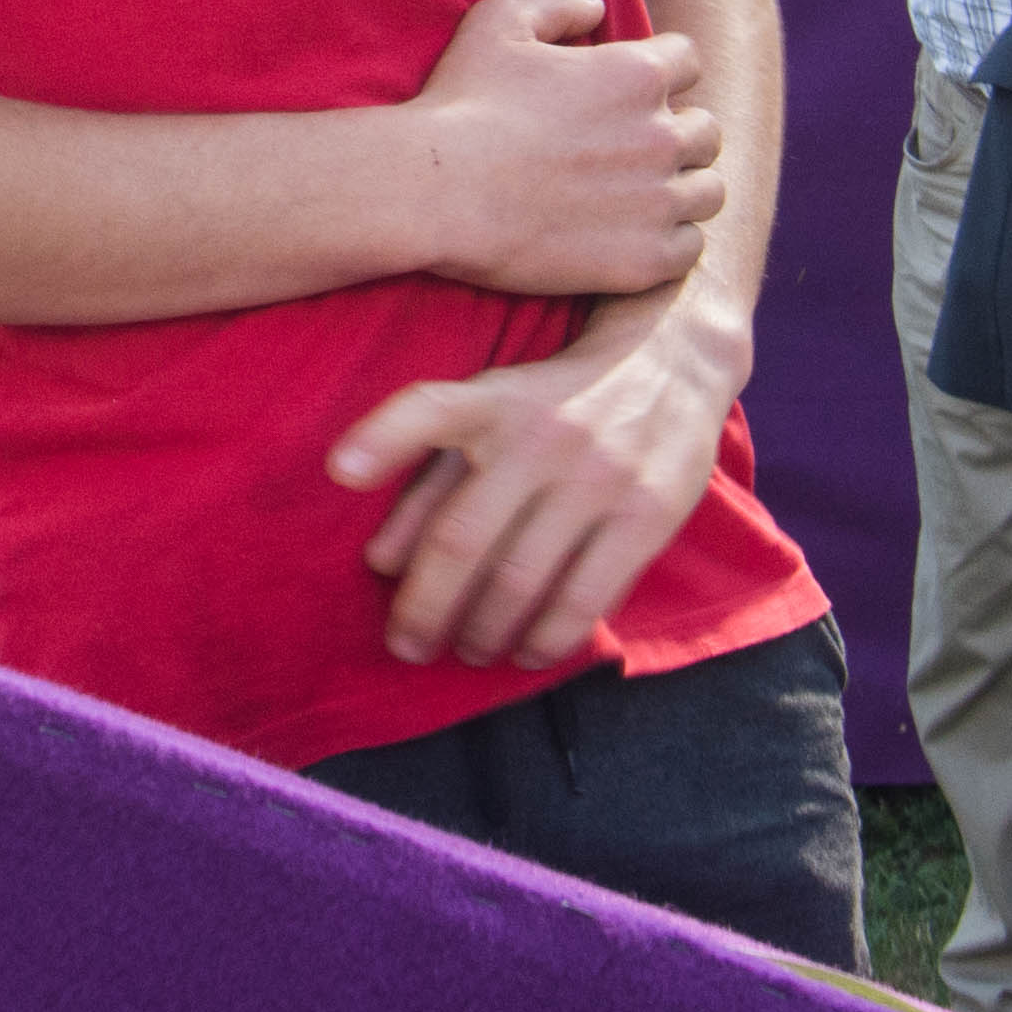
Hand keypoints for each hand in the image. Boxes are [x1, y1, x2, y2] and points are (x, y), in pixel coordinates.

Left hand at [329, 312, 744, 668]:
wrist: (670, 360)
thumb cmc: (554, 400)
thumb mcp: (489, 413)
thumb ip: (430, 481)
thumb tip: (381, 561)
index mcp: (494, 401)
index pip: (431, 409)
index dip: (382, 437)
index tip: (340, 469)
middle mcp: (544, 436)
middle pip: (465, 538)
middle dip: (426, 606)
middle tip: (407, 645)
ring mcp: (601, 477)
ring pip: (523, 581)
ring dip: (484, 632)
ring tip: (469, 649)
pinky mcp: (650, 514)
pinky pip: (588, 598)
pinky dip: (548, 637)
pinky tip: (528, 651)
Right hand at [396, 0, 723, 297]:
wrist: (438, 192)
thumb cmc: (463, 104)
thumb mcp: (497, 25)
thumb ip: (555, 3)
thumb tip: (596, 6)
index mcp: (638, 74)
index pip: (689, 63)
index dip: (660, 73)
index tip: (630, 93)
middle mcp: (663, 135)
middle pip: (706, 130)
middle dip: (677, 133)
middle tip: (634, 150)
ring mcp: (659, 202)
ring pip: (709, 191)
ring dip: (683, 188)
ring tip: (645, 197)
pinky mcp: (647, 259)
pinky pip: (690, 247)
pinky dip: (671, 241)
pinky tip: (634, 237)